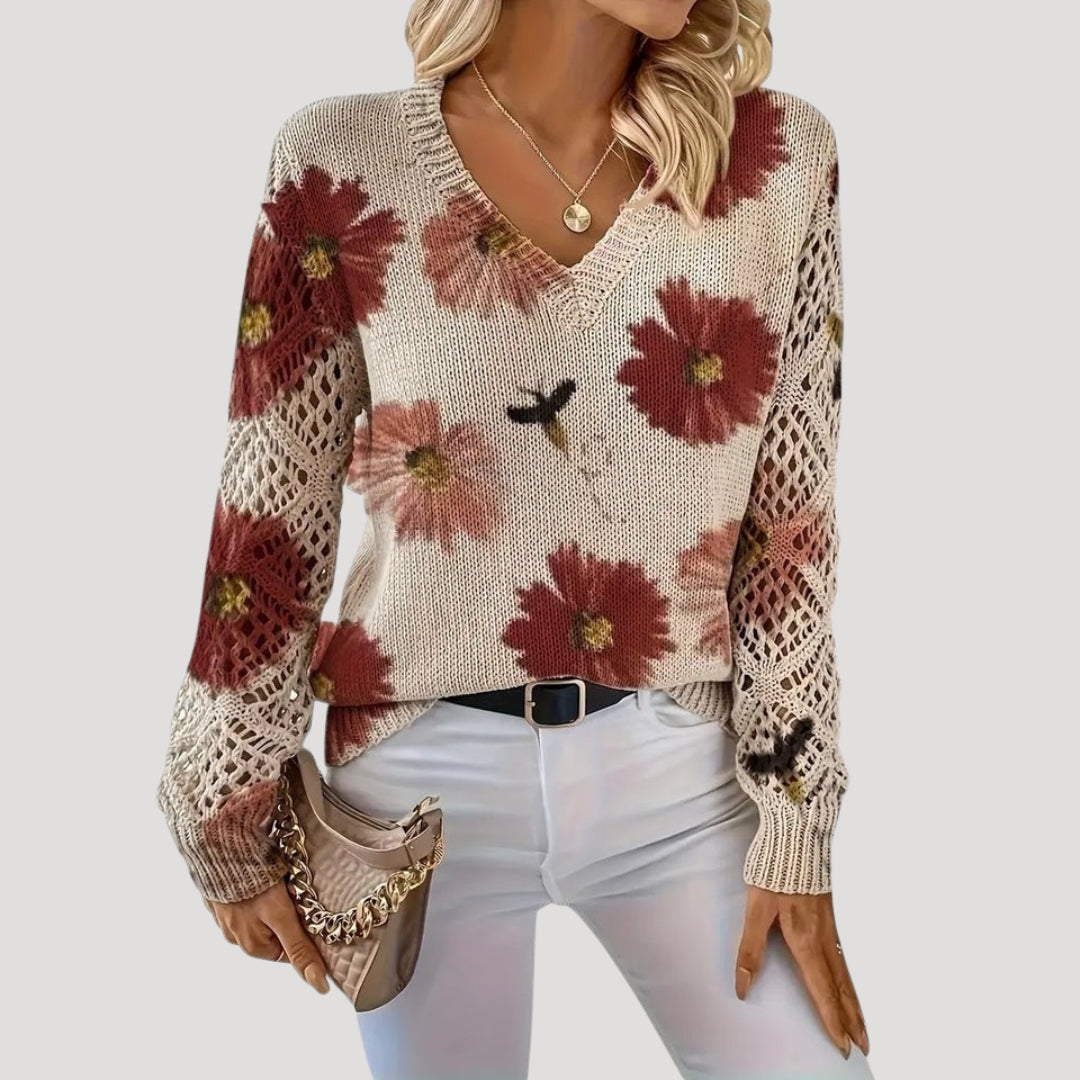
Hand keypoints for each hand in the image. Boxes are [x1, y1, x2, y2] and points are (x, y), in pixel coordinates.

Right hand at [205, 880, 328, 993]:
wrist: (221, 849)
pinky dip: (258, 888)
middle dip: (288, 915)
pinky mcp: (224, 895)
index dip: (304, 931)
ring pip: (262, 914)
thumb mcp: (283, 918)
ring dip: (272, 900)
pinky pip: (247, 896)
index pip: (290, 949)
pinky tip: (261, 874)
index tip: (310, 912)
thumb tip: (318, 984)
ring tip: (278, 880)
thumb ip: (300, 949)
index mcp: (253, 947)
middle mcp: (237, 936)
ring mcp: (228, 915)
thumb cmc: (252, 883)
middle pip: (277, 932)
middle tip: (294, 892)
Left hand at [734, 885, 868, 1058]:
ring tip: (861, 1023)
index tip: (843, 1046)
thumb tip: (743, 986)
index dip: (832, 1020)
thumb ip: (751, 948)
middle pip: (842, 987)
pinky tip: (846, 979)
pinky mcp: (829, 912)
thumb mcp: (756, 908)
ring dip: (854, 1001)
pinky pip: (843, 954)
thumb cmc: (774, 869)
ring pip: (846, 971)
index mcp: (805, 940)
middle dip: (853, 1019)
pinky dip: (849, 977)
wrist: (796, 834)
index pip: (822, 990)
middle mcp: (823, 937)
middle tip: (864, 1046)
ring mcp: (829, 925)